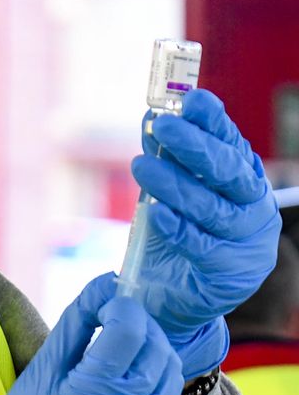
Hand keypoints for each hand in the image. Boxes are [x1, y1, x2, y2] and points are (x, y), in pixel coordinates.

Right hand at [0, 274, 183, 394]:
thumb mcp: (42, 367)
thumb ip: (77, 322)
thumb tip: (106, 281)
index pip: (129, 333)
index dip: (123, 306)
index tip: (106, 301)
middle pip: (155, 349)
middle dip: (140, 324)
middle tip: (114, 316)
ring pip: (170, 371)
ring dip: (151, 347)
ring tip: (121, 344)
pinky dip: (153, 374)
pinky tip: (127, 372)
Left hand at [132, 89, 280, 375]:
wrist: (172, 296)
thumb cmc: (174, 235)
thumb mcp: (169, 191)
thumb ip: (165, 158)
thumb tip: (152, 117)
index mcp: (243, 180)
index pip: (232, 144)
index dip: (214, 121)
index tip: (193, 98)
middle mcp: (253, 206)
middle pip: (228, 172)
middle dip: (194, 146)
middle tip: (163, 126)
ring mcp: (247, 241)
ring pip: (212, 207)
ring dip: (174, 184)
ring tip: (141, 166)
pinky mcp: (230, 273)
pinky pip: (202, 246)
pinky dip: (177, 227)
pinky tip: (156, 212)